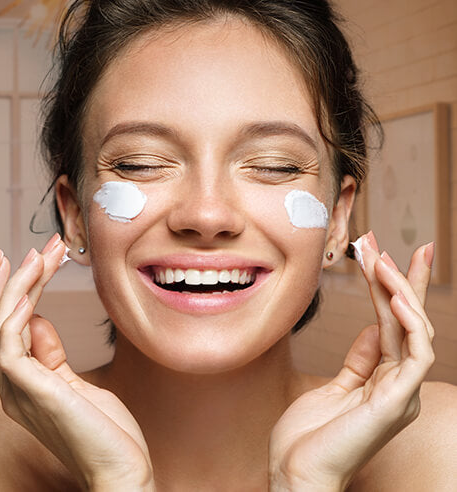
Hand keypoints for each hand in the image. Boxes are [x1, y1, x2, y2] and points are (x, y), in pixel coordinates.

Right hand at [0, 234, 154, 491]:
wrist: (120, 471)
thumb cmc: (104, 429)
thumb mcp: (76, 384)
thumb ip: (51, 355)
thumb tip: (37, 320)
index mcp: (23, 383)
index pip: (5, 329)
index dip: (14, 293)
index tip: (34, 261)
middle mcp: (12, 387)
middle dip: (7, 283)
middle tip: (29, 249)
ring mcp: (18, 392)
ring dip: (15, 289)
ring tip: (38, 257)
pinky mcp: (33, 394)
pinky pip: (9, 349)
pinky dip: (15, 317)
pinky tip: (30, 295)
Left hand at [268, 232, 434, 490]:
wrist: (296, 472)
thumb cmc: (310, 433)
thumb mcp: (337, 385)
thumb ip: (361, 359)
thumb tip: (374, 328)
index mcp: (386, 378)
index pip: (395, 323)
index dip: (394, 288)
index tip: (384, 255)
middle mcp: (400, 383)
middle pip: (407, 320)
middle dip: (400, 279)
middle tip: (381, 243)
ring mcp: (401, 393)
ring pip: (414, 331)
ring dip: (398, 291)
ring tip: (379, 261)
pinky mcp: (396, 403)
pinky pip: (415, 357)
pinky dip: (409, 325)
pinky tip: (394, 299)